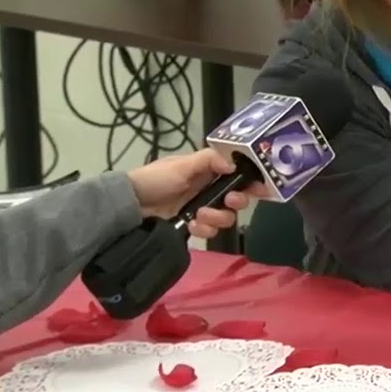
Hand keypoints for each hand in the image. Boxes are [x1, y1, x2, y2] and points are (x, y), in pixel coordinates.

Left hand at [125, 149, 263, 237]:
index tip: (261, 189)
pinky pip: (211, 230)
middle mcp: (209, 190)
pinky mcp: (194, 225)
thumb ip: (209, 161)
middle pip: (237, 199)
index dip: (252, 182)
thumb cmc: (155, 179)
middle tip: (230, 202)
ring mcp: (202, 209)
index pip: (237, 175)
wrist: (130, 206)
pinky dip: (204, 229)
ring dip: (217, 217)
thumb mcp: (181, 165)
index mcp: (208, 172)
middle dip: (237, 201)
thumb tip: (234, 165)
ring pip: (226, 217)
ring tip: (199, 216)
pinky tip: (191, 225)